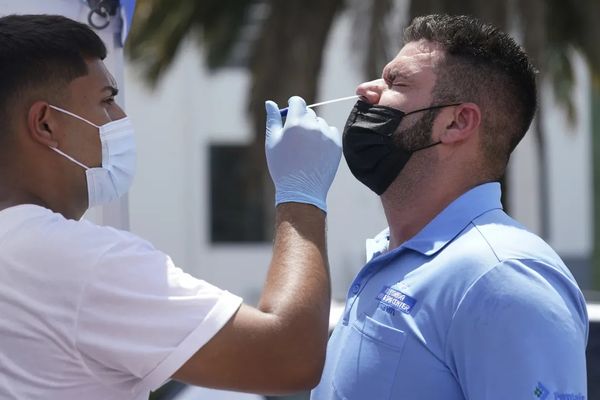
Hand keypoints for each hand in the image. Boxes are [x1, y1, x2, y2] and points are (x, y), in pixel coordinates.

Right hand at [265, 96, 341, 211]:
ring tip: (305, 148)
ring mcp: (326, 135)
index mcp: (295, 123)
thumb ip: (272, 119)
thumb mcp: (272, 142)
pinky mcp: (336, 144)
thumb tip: (270, 103)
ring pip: (320, 123)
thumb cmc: (282, 167)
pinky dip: (324, 138)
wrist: (301, 190)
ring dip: (313, 129)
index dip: (293, 106)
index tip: (291, 113)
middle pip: (309, 112)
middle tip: (296, 138)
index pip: (298, 101)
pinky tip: (316, 151)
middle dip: (302, 119)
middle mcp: (313, 126)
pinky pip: (331, 132)